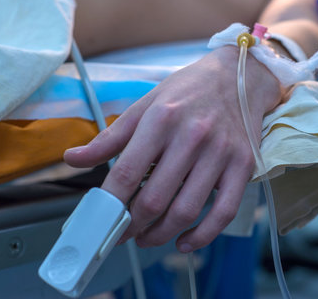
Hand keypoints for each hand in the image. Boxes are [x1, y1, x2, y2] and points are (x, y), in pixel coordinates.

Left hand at [64, 46, 282, 251]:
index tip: (100, 222)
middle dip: (132, 226)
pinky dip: (202, 235)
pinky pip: (224, 211)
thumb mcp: (146, 104)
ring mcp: (222, 152)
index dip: (109, 205)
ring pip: (186, 210)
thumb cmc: (189, 90)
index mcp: (162, 118)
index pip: (127, 172)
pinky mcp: (244, 165)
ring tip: (147, 237)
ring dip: (160, 234)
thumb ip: (111, 137)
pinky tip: (184, 241)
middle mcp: (193, 136)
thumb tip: (73, 159)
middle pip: (154, 198)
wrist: (239, 76)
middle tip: (123, 233)